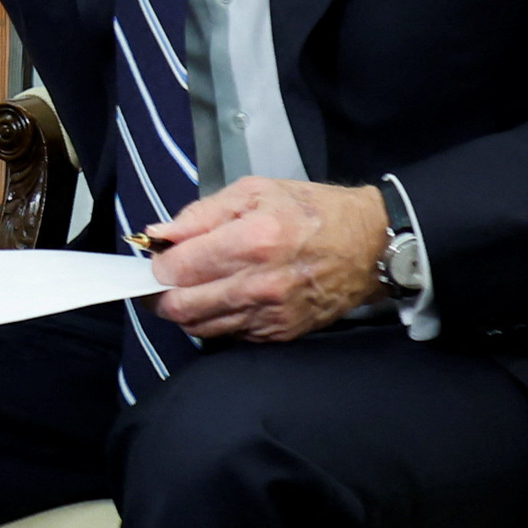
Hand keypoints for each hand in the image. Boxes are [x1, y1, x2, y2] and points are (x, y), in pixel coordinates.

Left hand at [147, 177, 389, 343]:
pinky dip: (216, 320)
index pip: (178, 268)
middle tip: (160, 282)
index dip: (158, 264)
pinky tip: (222, 300)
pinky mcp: (281, 333)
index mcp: (252, 241)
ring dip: (184, 311)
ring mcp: (271, 314)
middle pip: (181, 307)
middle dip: (159, 296)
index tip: (159, 256)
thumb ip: (200, 215)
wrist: (370, 245)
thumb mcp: (255, 192)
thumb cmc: (312, 211)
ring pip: (200, 327)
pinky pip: (230, 335)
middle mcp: (259, 284)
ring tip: (188, 291)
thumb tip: (158, 235)